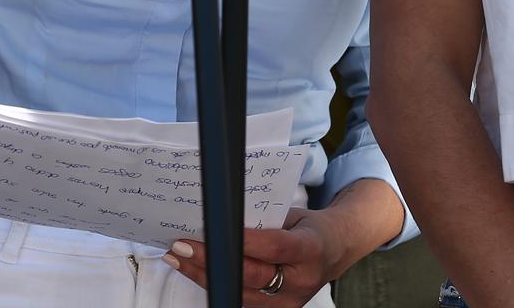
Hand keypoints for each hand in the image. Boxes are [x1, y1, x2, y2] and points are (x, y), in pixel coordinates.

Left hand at [163, 208, 341, 306]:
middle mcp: (300, 282)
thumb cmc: (310, 228)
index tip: (212, 231)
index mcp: (309, 250)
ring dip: (205, 275)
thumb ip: (264, 221)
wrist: (335, 251)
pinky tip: (196, 270)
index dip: (242, 242)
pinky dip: (217, 285)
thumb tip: (222, 217)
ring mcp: (289, 303)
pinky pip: (241, 300)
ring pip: (239, 293)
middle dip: (212, 260)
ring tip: (179, 257)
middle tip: (181, 245)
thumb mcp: (294, 216)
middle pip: (250, 275)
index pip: (273, 248)